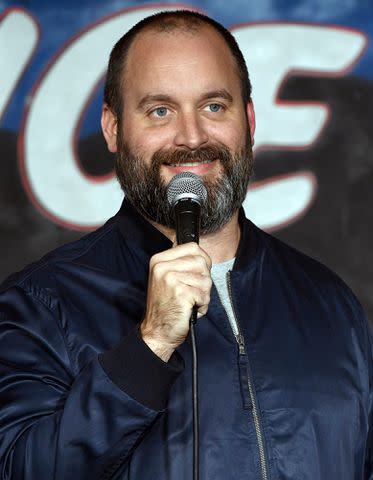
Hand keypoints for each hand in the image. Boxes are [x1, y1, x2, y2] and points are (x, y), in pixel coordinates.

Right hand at [140, 242, 211, 360]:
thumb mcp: (167, 278)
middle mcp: (162, 267)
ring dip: (203, 295)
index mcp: (159, 260)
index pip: (192, 247)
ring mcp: (170, 279)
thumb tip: (202, 255)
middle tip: (193, 292)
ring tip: (190, 302)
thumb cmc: (166, 306)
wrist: (157, 331)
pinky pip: (204, 295)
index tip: (198, 273)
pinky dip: (202, 306)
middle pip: (202, 262)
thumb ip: (182, 264)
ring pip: (206, 280)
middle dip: (204, 280)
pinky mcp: (180, 292)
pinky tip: (190, 309)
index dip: (203, 260)